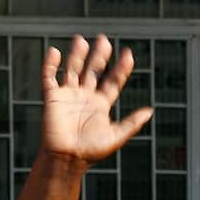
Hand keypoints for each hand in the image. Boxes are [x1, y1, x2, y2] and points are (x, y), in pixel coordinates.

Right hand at [40, 35, 152, 165]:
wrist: (67, 159)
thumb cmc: (90, 152)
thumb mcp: (116, 136)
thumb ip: (132, 123)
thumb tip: (150, 111)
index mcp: (101, 104)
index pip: (113, 81)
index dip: (121, 68)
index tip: (129, 55)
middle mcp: (85, 97)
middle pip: (93, 70)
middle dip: (99, 56)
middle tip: (104, 40)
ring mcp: (69, 95)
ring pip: (73, 69)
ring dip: (77, 55)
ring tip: (82, 41)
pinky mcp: (52, 98)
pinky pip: (49, 77)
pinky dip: (50, 64)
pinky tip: (55, 52)